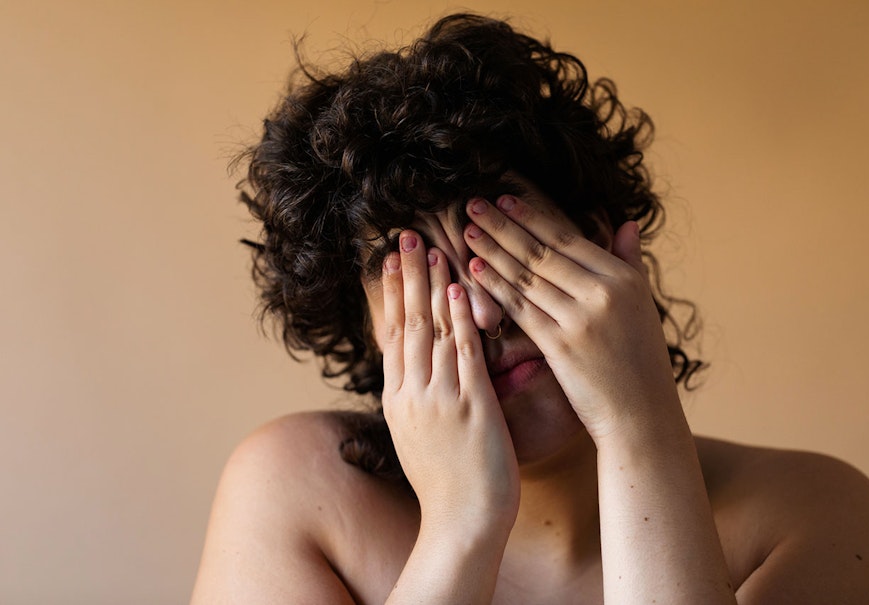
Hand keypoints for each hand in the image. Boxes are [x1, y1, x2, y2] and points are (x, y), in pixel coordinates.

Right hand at [381, 231, 519, 530]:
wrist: (461, 522)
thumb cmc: (447, 483)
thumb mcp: (417, 436)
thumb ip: (416, 399)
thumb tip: (416, 372)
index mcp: (398, 399)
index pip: (392, 334)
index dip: (391, 294)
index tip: (388, 260)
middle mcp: (412, 393)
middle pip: (407, 323)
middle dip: (405, 275)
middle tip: (403, 234)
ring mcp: (439, 398)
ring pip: (432, 330)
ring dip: (431, 285)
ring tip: (430, 247)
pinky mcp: (471, 407)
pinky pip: (465, 354)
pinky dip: (461, 320)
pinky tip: (460, 289)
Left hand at [462, 194, 681, 441]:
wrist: (641, 415)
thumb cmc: (640, 362)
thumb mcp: (643, 306)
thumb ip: (630, 262)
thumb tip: (625, 223)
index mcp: (624, 279)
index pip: (568, 240)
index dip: (532, 218)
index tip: (504, 200)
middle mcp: (604, 293)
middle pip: (542, 252)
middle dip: (504, 226)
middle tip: (473, 205)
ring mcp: (581, 319)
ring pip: (527, 277)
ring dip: (493, 251)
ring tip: (467, 232)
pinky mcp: (561, 346)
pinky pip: (520, 308)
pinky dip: (495, 287)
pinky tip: (475, 271)